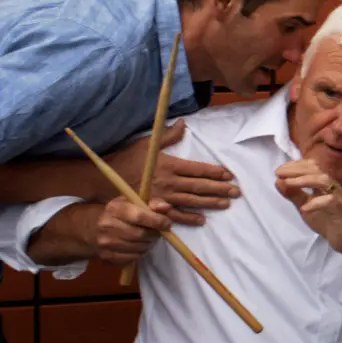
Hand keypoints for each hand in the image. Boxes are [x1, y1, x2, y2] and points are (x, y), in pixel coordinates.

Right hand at [93, 196, 198, 265]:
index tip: (166, 223)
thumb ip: (152, 203)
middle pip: (141, 234)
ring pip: (139, 248)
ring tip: (147, 237)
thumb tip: (166, 207)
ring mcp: (105, 243)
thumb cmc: (119, 213)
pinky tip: (138, 245)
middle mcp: (107, 226)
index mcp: (114, 208)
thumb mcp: (133, 202)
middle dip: (154, 234)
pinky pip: (133, 258)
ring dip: (149, 244)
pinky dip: (140, 253)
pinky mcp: (106, 256)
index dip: (157, 221)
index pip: (139, 216)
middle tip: (157, 231)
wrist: (91, 229)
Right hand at [106, 122, 238, 210]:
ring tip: (226, 204)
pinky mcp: (155, 208)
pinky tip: (202, 219)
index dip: (215, 172)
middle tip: (236, 192)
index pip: (198, 169)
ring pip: (192, 201)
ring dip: (210, 203)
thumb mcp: (147, 144)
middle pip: (199, 186)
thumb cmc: (126, 159)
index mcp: (169, 165)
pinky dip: (189, 218)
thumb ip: (168, 135)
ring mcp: (163, 197)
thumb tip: (184, 123)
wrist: (104, 180)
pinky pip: (175, 215)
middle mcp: (169, 182)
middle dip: (220, 189)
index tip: (229, 174)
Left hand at [275, 159, 341, 260]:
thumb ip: (294, 195)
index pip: (311, 167)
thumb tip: (278, 181)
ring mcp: (338, 197)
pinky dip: (315, 203)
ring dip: (304, 180)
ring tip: (288, 183)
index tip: (279, 170)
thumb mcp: (306, 207)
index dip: (295, 165)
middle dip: (296, 169)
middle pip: (317, 170)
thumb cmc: (329, 221)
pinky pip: (330, 202)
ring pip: (324, 181)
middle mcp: (332, 187)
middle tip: (279, 173)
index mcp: (325, 185)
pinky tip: (303, 208)